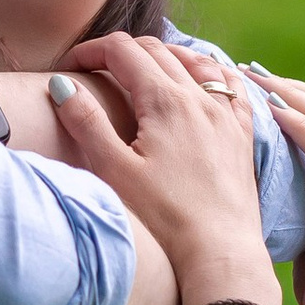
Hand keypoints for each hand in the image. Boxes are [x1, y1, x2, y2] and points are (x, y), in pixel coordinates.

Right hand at [48, 32, 276, 304]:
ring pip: (196, 61)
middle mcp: (199, 98)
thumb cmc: (164, 219)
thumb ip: (86, 123)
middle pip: (157, 51)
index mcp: (164, 100)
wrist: (220, 253)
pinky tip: (208, 77)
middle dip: (122, 51)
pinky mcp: (242, 135)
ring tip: (143, 67)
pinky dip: (213, 71)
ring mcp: (225, 115)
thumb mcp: (114, 171)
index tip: (70, 65)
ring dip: (165, 55)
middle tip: (96, 68)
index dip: (91, 50)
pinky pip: (232, 86)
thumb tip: (63, 86)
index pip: (123, 51)